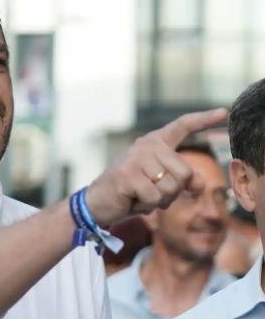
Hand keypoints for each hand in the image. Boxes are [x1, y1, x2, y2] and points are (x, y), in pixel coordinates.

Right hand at [84, 107, 227, 227]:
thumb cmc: (130, 193)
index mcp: (155, 143)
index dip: (204, 119)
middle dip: (173, 192)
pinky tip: (131, 200)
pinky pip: (154, 197)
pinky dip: (145, 206)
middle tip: (151, 194)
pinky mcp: (127, 175)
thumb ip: (181, 180)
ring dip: (158, 201)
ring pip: (171, 187)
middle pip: (185, 173)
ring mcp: (136, 159)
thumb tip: (200, 184)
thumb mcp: (159, 185)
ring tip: (140, 197)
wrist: (96, 204)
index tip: (223, 112)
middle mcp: (146, 146)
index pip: (182, 126)